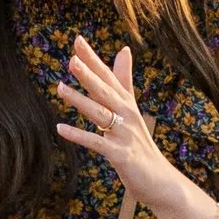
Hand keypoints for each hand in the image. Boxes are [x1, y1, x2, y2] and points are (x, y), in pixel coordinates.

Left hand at [54, 37, 177, 206]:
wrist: (159, 179)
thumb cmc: (140, 143)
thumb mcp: (131, 108)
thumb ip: (124, 80)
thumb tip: (124, 49)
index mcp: (126, 103)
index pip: (108, 76)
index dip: (93, 59)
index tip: (78, 40)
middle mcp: (127, 115)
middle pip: (105, 91)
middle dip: (89, 75)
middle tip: (72, 59)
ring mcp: (124, 134)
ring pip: (100, 113)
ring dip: (80, 100)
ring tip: (60, 87)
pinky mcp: (121, 154)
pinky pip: (97, 143)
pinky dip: (79, 135)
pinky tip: (60, 129)